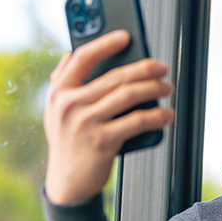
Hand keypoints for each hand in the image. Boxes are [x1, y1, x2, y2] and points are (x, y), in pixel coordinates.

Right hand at [44, 30, 174, 205]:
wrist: (67, 184)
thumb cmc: (67, 144)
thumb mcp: (55, 112)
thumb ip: (61, 83)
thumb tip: (71, 53)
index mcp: (59, 93)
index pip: (82, 58)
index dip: (104, 43)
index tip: (126, 36)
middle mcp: (70, 106)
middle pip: (114, 76)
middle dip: (144, 69)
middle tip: (162, 68)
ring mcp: (86, 124)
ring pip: (128, 95)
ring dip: (153, 89)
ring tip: (166, 88)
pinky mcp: (102, 142)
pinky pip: (136, 122)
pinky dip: (156, 116)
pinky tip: (167, 114)